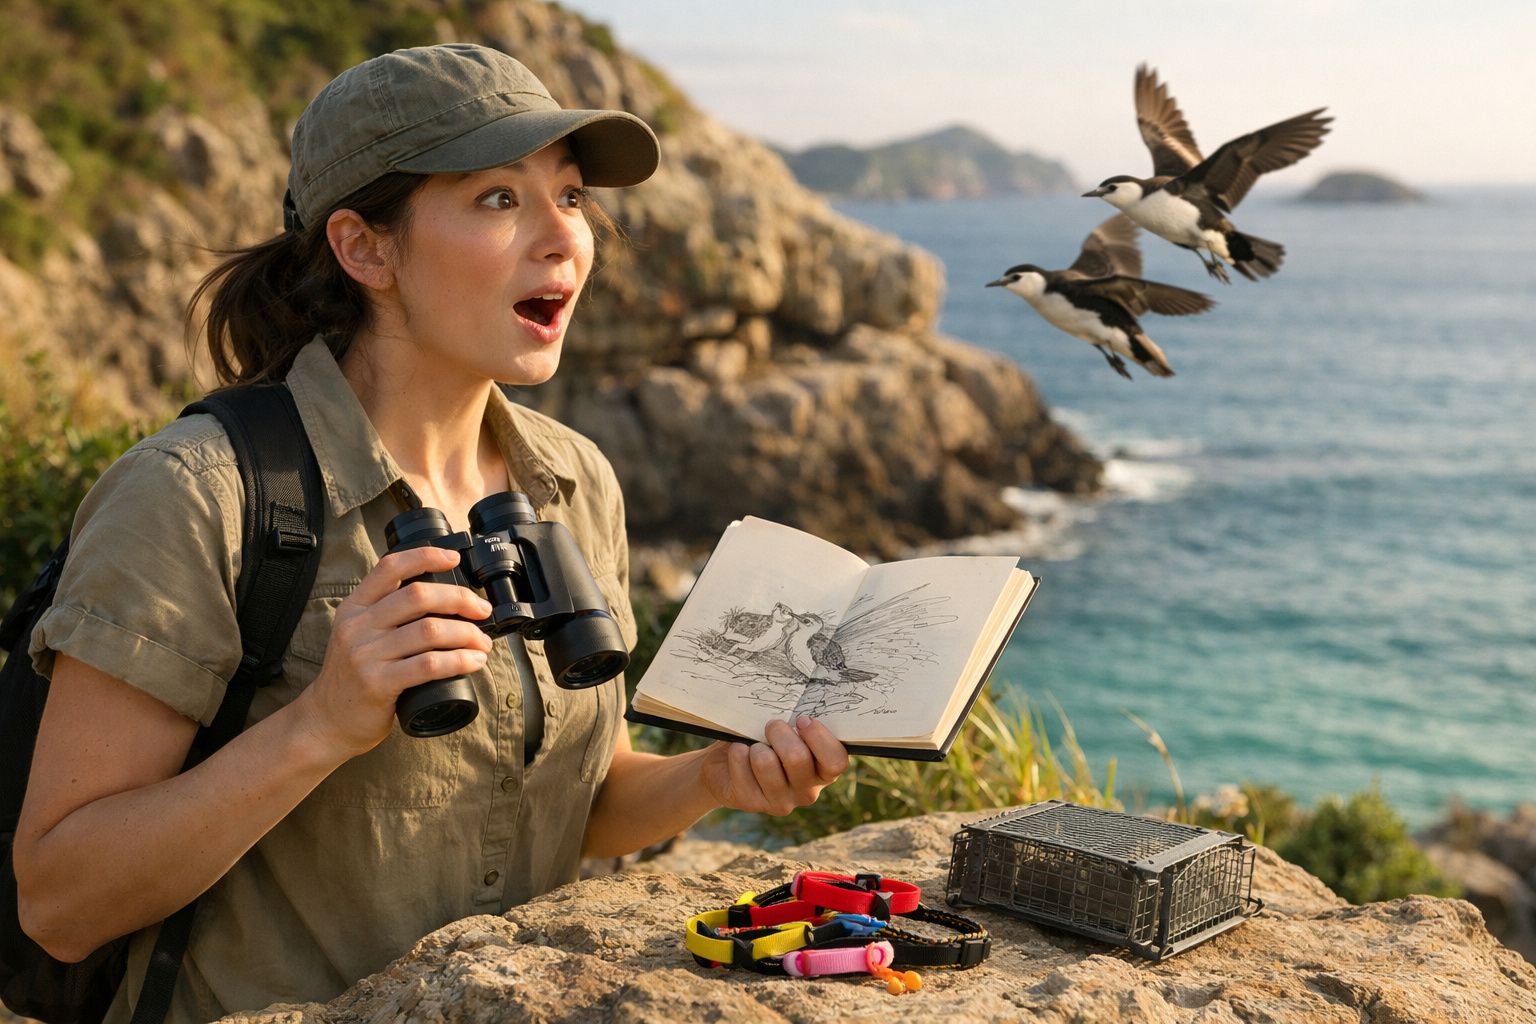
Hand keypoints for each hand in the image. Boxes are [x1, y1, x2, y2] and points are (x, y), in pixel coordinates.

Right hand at [293, 546, 493, 760]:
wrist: (325, 722)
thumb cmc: (353, 677)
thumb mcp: (357, 635)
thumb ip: (385, 614)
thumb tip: (442, 599)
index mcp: (355, 608)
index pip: (390, 568)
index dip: (425, 556)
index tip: (454, 559)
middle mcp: (358, 626)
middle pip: (419, 596)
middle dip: (460, 600)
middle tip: (482, 611)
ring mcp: (365, 655)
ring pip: (429, 630)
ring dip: (466, 634)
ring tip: (482, 643)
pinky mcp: (377, 683)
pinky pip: (428, 664)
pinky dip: (459, 660)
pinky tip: (473, 662)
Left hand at [698, 716, 849, 815]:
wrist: (730, 765)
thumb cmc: (767, 740)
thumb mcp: (788, 732)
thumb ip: (800, 725)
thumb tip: (802, 705)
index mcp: (823, 772)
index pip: (835, 761)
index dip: (818, 737)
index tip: (801, 720)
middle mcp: (807, 792)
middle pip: (797, 758)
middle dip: (778, 732)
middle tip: (771, 727)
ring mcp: (780, 801)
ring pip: (765, 762)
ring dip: (756, 745)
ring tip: (755, 747)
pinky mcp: (752, 802)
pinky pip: (742, 764)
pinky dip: (737, 751)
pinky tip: (740, 755)